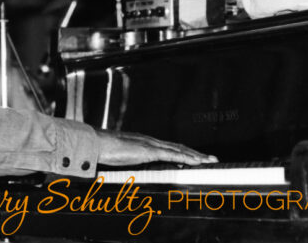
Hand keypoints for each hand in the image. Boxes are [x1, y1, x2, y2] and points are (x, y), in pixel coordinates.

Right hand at [96, 129, 217, 166]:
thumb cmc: (104, 150)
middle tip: (211, 159)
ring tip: (209, 161)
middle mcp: (150, 141)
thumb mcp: (121, 157)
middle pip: (179, 147)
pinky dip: (186, 158)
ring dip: (196, 156)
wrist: (96, 143)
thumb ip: (131, 160)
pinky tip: (196, 162)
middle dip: (196, 154)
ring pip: (179, 150)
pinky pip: (172, 154)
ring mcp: (150, 144)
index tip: (196, 158)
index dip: (184, 152)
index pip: (170, 147)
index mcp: (144, 142)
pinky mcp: (148, 150)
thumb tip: (134, 166)